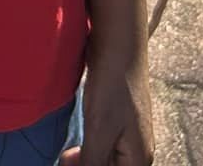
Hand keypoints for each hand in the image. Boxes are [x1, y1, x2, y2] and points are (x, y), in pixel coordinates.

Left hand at [59, 51, 152, 165]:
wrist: (118, 48)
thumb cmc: (112, 88)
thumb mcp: (99, 130)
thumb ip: (93, 162)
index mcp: (138, 160)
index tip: (68, 163)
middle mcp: (136, 153)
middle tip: (64, 160)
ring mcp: (127, 139)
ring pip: (105, 162)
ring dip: (85, 162)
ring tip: (66, 157)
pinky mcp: (116, 125)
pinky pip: (102, 149)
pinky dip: (86, 152)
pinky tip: (72, 150)